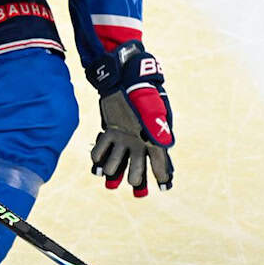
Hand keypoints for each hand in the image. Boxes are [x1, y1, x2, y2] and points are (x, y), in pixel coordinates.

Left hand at [85, 40, 174, 195]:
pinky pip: (103, 150)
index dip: (162, 177)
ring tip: (108, 175)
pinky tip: (96, 162)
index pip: (161, 162)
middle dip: (136, 179)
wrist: (125, 77)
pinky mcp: (110, 132)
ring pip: (118, 162)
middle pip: (138, 168)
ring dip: (113, 169)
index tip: (162, 188)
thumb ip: (158, 127)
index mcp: (154, 139)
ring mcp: (124, 139)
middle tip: (135, 186)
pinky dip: (99, 156)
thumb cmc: (142, 92)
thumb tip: (167, 146)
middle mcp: (139, 142)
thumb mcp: (152, 110)